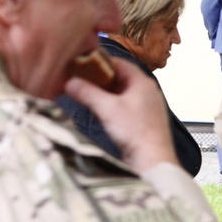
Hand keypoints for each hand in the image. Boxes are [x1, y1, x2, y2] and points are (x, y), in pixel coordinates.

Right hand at [64, 58, 177, 172]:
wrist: (152, 159)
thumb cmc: (136, 132)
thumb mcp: (107, 108)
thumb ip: (87, 93)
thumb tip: (70, 82)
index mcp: (142, 82)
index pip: (120, 63)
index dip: (100, 62)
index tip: (83, 63)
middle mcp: (146, 92)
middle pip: (120, 78)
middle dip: (99, 79)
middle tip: (80, 79)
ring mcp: (145, 107)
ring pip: (121, 94)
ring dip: (104, 94)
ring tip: (85, 94)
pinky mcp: (142, 122)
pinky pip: (123, 108)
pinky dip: (110, 106)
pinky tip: (98, 112)